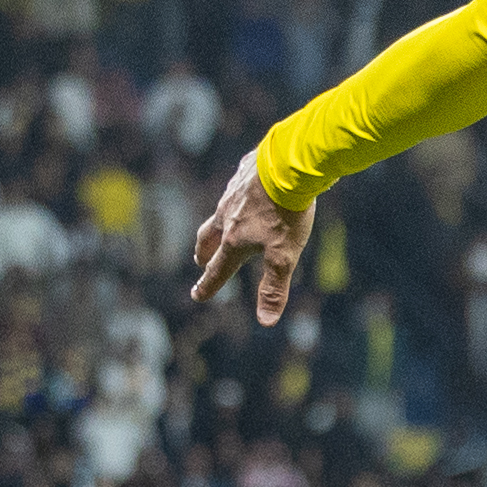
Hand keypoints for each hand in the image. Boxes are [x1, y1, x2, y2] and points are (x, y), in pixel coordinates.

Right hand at [185, 149, 317, 324]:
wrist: (289, 164)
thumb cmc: (286, 213)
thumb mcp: (284, 257)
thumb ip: (274, 289)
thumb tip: (266, 322)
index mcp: (234, 240)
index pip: (218, 269)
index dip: (208, 285)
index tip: (197, 295)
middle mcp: (227, 216)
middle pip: (208, 238)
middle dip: (203, 252)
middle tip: (200, 261)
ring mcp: (233, 192)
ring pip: (220, 211)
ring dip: (218, 224)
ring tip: (222, 227)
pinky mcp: (244, 171)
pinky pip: (236, 186)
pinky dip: (237, 195)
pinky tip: (245, 191)